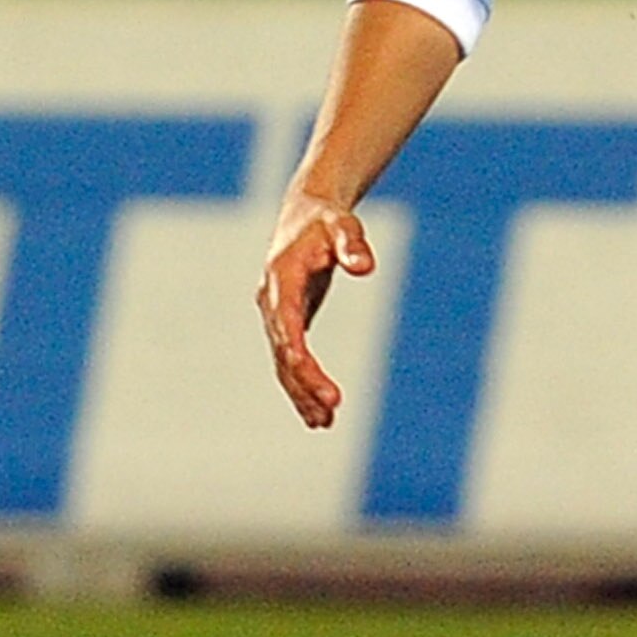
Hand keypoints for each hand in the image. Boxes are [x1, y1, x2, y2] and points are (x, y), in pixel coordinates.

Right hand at [259, 192, 375, 427]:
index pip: (288, 328)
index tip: (327, 389)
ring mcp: (275, 314)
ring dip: (301, 393)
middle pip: (283, 352)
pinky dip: (301, 385)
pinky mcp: (286, 322)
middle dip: (304, 385)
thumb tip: (365, 267)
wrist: (305, 213)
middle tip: (330, 413)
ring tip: (324, 423)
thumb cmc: (327, 220)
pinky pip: (289, 360)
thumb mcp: (342, 225)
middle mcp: (271, 301)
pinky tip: (318, 413)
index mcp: (281, 279)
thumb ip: (352, 244)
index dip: (304, 362)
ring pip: (282, 363)